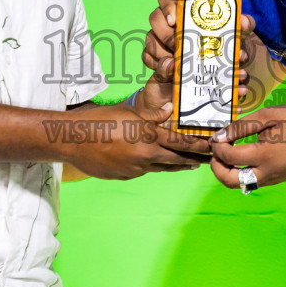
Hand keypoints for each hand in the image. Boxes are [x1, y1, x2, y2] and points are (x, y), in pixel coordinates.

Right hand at [56, 98, 211, 180]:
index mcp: (149, 136)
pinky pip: (143, 171)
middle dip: (194, 160)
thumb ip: (152, 114)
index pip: (181, 142)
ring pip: (161, 167)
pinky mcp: (125, 176)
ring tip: (188, 165)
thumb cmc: (100, 120)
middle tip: (208, 161)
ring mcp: (136, 169)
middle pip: (177, 159)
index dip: (198, 146)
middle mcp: (146, 155)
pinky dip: (150, 166)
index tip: (211, 147)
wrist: (73, 140)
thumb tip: (169, 110)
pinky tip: (152, 163)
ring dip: (175, 166)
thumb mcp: (128, 111)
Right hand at [141, 0, 261, 110]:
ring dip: (162, 52)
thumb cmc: (222, 46)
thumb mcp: (236, 36)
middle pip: (154, 17)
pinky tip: (170, 72)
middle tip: (178, 46)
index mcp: (184, 8)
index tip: (175, 20)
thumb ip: (243, 26)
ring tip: (176, 65)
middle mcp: (168, 21)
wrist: (214, 75)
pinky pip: (147, 58)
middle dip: (165, 33)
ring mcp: (158, 38)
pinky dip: (158, 65)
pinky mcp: (154, 57)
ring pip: (149, 39)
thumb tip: (244, 22)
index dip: (166, 4)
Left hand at [208, 105, 285, 190]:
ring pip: (240, 184)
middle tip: (215, 153)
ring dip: (227, 172)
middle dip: (216, 167)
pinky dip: (241, 173)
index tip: (216, 137)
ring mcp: (272, 179)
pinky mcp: (277, 180)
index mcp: (264, 156)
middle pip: (229, 181)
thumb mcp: (269, 116)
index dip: (218, 147)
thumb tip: (221, 136)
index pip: (229, 157)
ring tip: (227, 155)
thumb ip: (242, 126)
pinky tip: (242, 158)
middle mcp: (266, 173)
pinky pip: (252, 182)